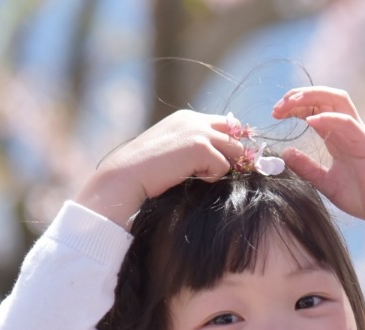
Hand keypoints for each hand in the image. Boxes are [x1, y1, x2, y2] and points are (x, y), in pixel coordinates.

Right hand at [75, 110, 249, 227]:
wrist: (128, 175)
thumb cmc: (147, 170)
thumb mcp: (172, 149)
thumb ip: (194, 146)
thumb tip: (223, 158)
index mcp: (187, 118)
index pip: (226, 124)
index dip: (229, 143)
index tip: (223, 161)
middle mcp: (195, 120)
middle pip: (236, 135)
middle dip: (232, 155)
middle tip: (215, 171)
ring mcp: (199, 131)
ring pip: (235, 150)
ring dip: (221, 166)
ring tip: (197, 173)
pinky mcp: (201, 147)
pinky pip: (224, 167)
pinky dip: (211, 177)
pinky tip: (189, 176)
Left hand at [272, 87, 364, 221]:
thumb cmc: (361, 197)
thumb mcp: (325, 182)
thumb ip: (307, 168)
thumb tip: (285, 154)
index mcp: (338, 137)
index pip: (315, 109)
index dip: (294, 106)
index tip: (275, 114)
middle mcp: (347, 130)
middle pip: (324, 98)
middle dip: (299, 95)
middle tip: (277, 107)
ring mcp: (358, 134)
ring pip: (337, 100)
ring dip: (312, 96)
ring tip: (290, 103)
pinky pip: (346, 121)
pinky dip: (327, 117)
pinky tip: (309, 121)